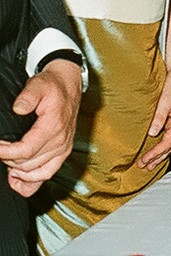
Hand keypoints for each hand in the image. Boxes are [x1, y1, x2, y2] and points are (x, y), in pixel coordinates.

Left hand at [0, 59, 82, 195]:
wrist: (69, 85)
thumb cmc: (53, 86)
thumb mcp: (38, 85)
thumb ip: (28, 96)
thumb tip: (18, 108)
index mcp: (54, 126)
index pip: (26, 150)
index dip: (5, 153)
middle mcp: (61, 140)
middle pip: (28, 164)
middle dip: (8, 159)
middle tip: (0, 148)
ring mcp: (63, 148)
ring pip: (35, 173)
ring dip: (17, 170)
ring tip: (6, 160)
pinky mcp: (62, 152)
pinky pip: (47, 174)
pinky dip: (31, 182)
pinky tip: (16, 178)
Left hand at [139, 68, 170, 168]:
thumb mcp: (165, 101)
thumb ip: (159, 117)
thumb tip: (152, 133)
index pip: (167, 143)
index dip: (155, 153)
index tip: (144, 160)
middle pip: (170, 147)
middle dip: (157, 158)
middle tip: (144, 166)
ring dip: (160, 155)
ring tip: (149, 164)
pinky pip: (169, 138)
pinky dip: (162, 147)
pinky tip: (155, 149)